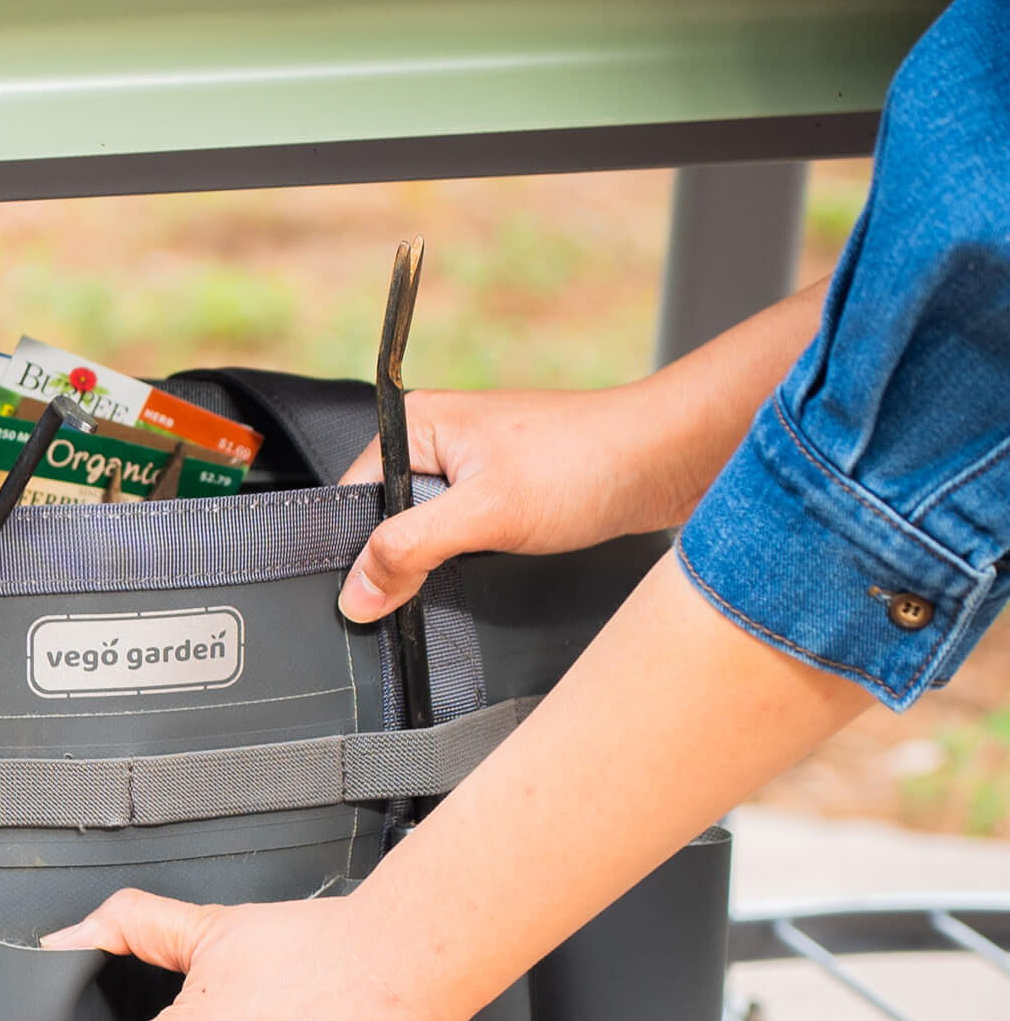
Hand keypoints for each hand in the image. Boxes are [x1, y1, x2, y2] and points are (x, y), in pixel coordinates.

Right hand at [337, 273, 829, 622]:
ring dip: (439, 565)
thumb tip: (355, 594)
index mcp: (415, 422)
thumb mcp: (483, 514)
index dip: (358, 555)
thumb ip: (408, 551)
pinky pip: (456, 538)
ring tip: (478, 563)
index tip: (373, 597)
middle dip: (401, 562)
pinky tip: (492, 566)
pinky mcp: (497, 492)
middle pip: (383, 522)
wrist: (667, 460)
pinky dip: (466, 561)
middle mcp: (436, 438)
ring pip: (421, 536)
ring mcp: (467, 466)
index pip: (352, 500)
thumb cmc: (588, 464)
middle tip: (435, 583)